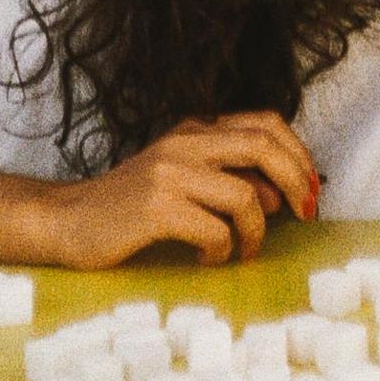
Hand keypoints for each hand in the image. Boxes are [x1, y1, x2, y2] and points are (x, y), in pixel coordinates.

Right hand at [46, 112, 321, 269]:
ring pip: (244, 197)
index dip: (298, 152)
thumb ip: (230, 181)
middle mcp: (185, 143)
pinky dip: (222, 251)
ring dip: (256, 233)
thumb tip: (281, 196)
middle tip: (305, 214)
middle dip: (296, 179)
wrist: (68, 220)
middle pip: (263, 144)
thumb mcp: (184, 181)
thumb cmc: (130, 206)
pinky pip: (215, 231)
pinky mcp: (156, 207)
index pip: (265, 122)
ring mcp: (169, 173)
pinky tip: (207, 258)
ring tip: (243, 251)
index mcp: (195, 130)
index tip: (311, 187)